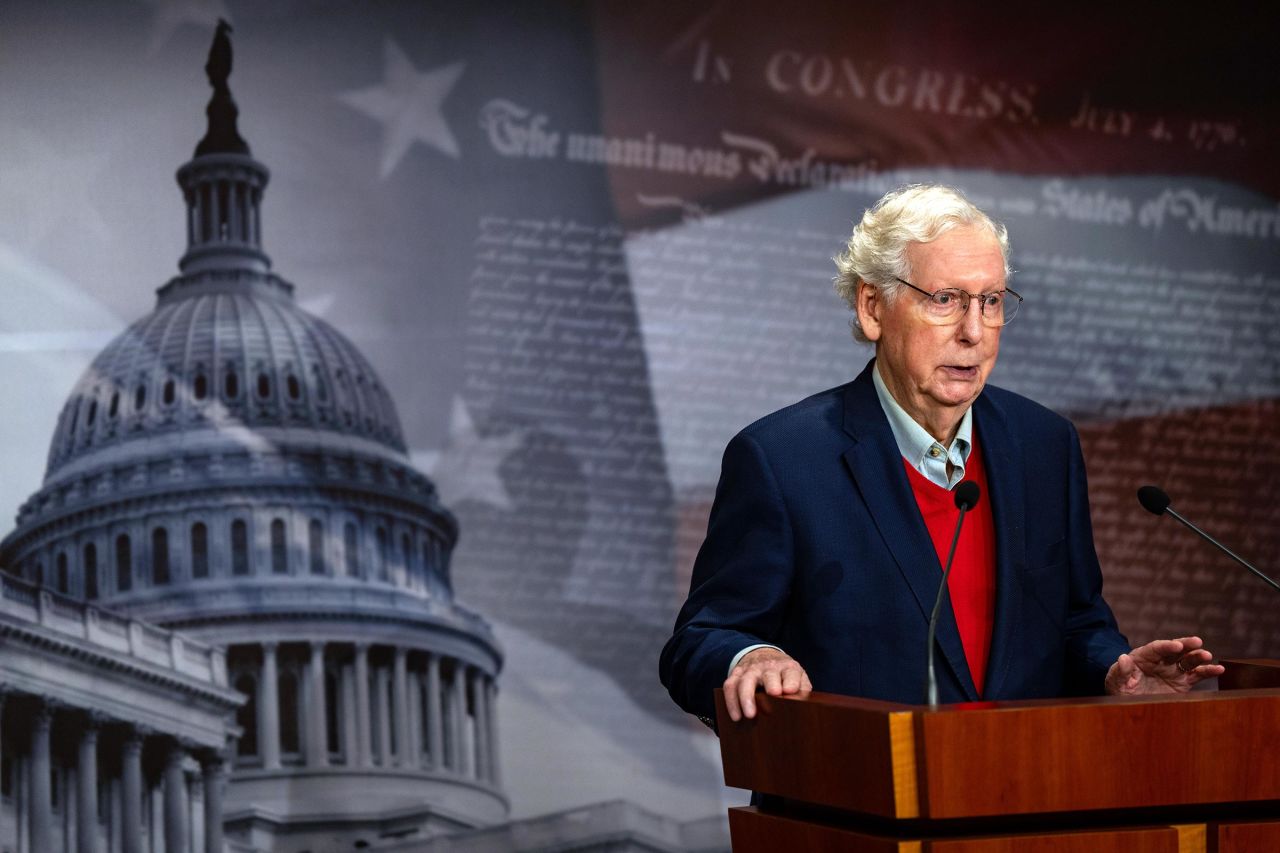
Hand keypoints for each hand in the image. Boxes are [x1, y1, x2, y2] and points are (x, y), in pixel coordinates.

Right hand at [723, 647, 811, 720]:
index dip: (791, 681)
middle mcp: (768, 666)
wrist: (763, 656)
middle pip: (768, 674)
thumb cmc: (784, 674)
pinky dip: (731, 701)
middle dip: (770, 685)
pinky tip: (736, 716)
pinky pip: (730, 686)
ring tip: (749, 715)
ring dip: (746, 697)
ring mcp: (750, 669)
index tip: (789, 691)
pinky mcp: (736, 674)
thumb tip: (803, 706)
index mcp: (787, 667)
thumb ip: (803, 690)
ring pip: (745, 680)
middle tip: (772, 699)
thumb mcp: (798, 677)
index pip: (790, 672)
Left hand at [1104, 636, 1224, 694]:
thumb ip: (1121, 670)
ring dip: (1198, 657)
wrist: (1128, 698)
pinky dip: (1208, 672)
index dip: (1166, 646)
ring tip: (1208, 656)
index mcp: (1144, 656)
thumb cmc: (1120, 685)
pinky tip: (1219, 670)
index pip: (1156, 648)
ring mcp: (1173, 670)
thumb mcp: (1115, 679)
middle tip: (1197, 641)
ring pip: (1188, 660)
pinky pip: (1197, 675)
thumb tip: (1123, 658)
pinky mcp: (1183, 682)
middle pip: (1175, 650)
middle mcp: (1161, 660)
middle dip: (1186, 645)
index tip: (1176, 645)